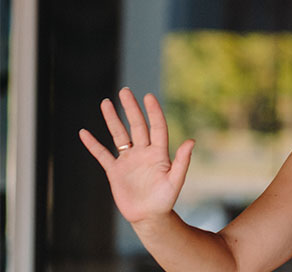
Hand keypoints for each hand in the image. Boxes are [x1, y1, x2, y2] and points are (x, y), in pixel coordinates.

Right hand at [79, 88, 194, 223]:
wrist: (149, 217)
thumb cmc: (165, 200)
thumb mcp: (175, 181)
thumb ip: (182, 161)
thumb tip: (191, 141)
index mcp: (159, 153)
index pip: (156, 127)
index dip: (153, 112)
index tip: (148, 96)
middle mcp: (143, 152)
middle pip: (136, 126)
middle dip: (130, 108)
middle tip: (125, 91)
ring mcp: (128, 160)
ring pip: (119, 135)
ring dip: (112, 119)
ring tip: (105, 102)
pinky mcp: (115, 171)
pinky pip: (102, 154)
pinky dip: (93, 144)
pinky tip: (84, 133)